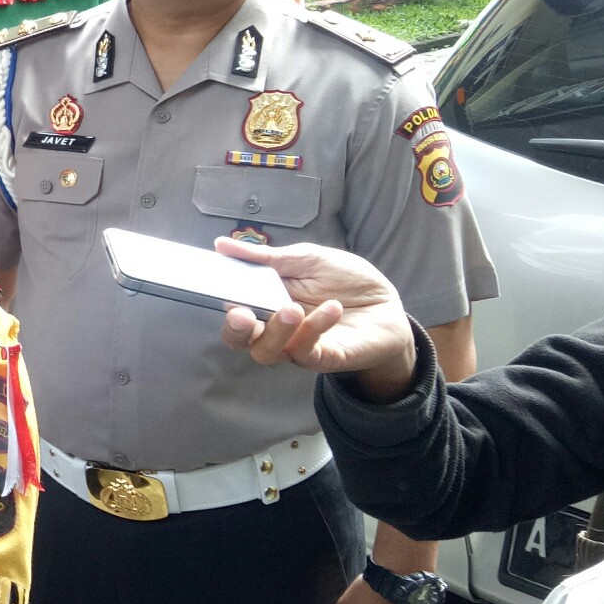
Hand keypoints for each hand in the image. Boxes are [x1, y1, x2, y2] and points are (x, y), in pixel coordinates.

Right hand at [214, 239, 416, 394]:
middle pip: (238, 339)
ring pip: (266, 351)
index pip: (231, 307)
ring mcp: (297, 345)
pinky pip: (306, 351)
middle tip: (242, 314)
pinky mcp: (323, 358)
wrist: (387, 304)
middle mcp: (275, 328)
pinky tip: (331, 308)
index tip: (216, 286)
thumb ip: (266, 258)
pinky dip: (314, 329)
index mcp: (265, 301)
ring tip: (292, 308)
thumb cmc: (345, 281)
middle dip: (235, 329)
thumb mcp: (306, 259)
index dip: (220, 301)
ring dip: (275, 330)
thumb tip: (222, 245)